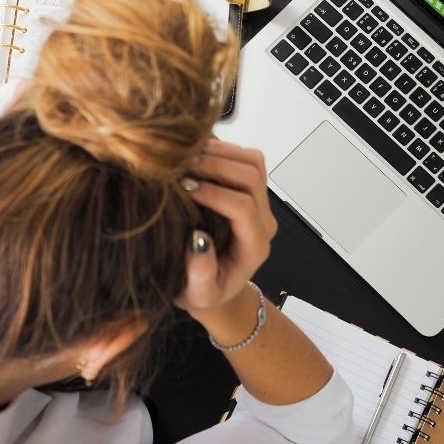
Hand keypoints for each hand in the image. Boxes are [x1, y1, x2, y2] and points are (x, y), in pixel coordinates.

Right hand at [174, 140, 277, 317]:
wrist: (214, 286)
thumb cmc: (204, 291)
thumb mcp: (198, 294)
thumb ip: (201, 275)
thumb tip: (198, 240)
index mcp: (254, 246)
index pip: (243, 207)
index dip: (215, 193)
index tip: (184, 188)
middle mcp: (262, 221)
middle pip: (252, 177)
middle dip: (216, 165)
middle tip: (180, 166)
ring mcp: (259, 202)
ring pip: (252, 161)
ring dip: (219, 152)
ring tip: (185, 157)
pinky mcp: (249, 189)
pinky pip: (244, 158)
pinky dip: (220, 149)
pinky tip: (193, 156)